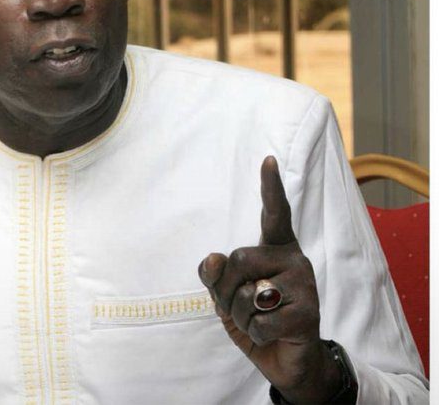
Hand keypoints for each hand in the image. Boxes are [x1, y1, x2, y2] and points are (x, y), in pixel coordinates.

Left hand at [198, 156, 341, 403]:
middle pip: (238, 259)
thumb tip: (212, 258)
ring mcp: (305, 285)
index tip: (268, 159)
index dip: (270, 187)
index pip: (274, 213)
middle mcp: (294, 259)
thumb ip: (215, 273)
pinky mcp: (308, 314)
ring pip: (247, 294)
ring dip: (241, 316)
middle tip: (243, 305)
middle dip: (227, 289)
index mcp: (276, 247)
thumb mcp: (226, 294)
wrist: (287, 360)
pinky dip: (254, 334)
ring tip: (261, 319)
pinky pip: (259, 322)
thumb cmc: (255, 317)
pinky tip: (273, 334)